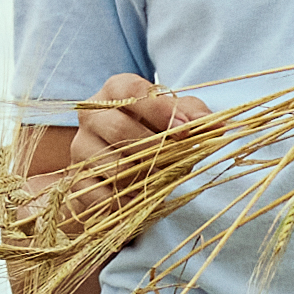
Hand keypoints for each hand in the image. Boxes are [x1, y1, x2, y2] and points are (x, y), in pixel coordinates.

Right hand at [9, 76, 199, 293]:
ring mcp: (80, 148)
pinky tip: (143, 201)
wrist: (123, 172)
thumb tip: (217, 125)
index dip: (161, 110)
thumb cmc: (154, 136)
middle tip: (178, 162)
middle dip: (157, 149)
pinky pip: (103, 196)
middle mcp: (91, 114)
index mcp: (115, 90)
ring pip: (115, 166)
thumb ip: (195, 116)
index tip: (186, 130)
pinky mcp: (76, 182)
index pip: (132, 91)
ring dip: (146, 179)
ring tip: (162, 181)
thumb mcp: (177, 119)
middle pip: (121, 129)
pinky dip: (129, 202)